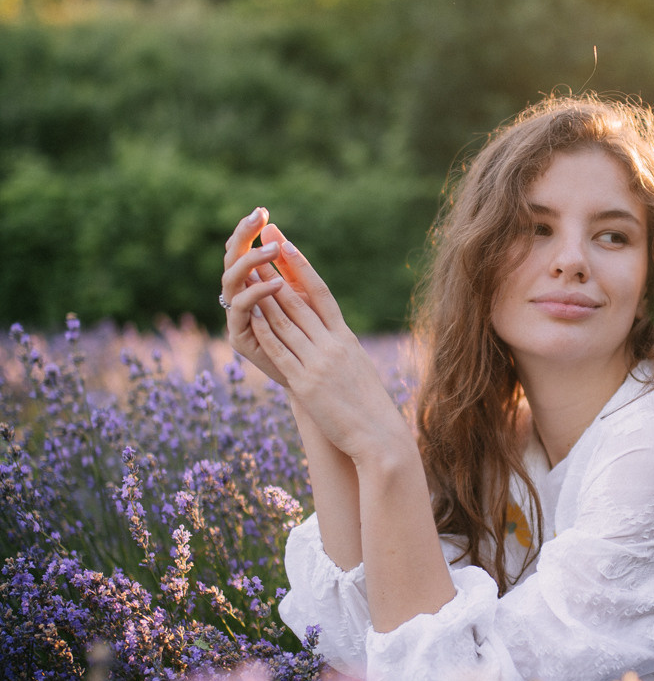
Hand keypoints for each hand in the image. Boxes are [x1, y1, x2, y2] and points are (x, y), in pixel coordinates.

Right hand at [221, 208, 305, 384]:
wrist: (313, 377)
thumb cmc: (308, 334)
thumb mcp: (300, 293)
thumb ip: (288, 266)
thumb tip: (275, 229)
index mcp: (249, 284)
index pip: (241, 250)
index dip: (247, 231)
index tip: (262, 211)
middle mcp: (237, 298)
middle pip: (230, 260)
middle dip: (242, 237)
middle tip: (258, 219)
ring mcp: (235, 317)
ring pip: (231, 281)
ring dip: (251, 262)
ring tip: (272, 250)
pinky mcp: (238, 336)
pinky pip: (242, 308)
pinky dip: (257, 293)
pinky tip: (276, 282)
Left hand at [249, 241, 410, 466]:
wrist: (379, 435)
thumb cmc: (370, 406)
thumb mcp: (357, 368)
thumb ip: (341, 349)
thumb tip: (332, 336)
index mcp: (345, 339)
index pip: (322, 294)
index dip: (303, 268)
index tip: (288, 245)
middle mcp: (332, 345)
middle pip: (299, 301)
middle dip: (276, 272)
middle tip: (260, 248)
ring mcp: (318, 363)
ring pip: (285, 322)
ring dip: (263, 296)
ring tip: (247, 274)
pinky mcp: (306, 384)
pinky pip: (280, 352)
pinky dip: (264, 331)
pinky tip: (250, 316)